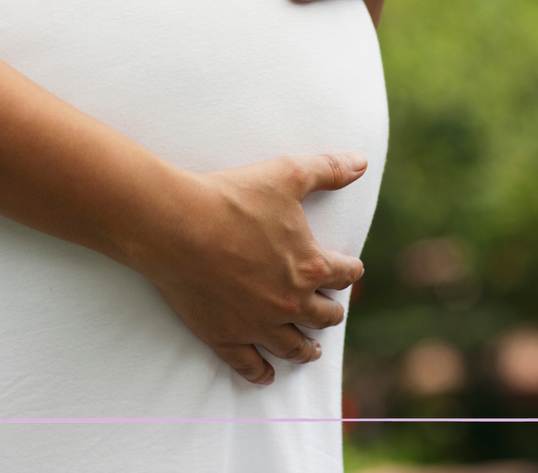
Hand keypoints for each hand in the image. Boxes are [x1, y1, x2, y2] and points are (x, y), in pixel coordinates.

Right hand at [132, 152, 368, 385]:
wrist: (176, 225)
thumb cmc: (231, 197)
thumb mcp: (287, 174)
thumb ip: (328, 170)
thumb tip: (360, 162)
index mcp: (310, 266)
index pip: (345, 275)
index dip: (348, 271)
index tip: (347, 271)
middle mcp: (290, 302)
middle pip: (324, 316)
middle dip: (330, 311)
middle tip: (329, 311)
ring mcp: (257, 324)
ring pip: (293, 346)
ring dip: (306, 348)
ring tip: (310, 350)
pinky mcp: (225, 336)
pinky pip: (249, 364)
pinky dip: (262, 373)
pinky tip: (268, 376)